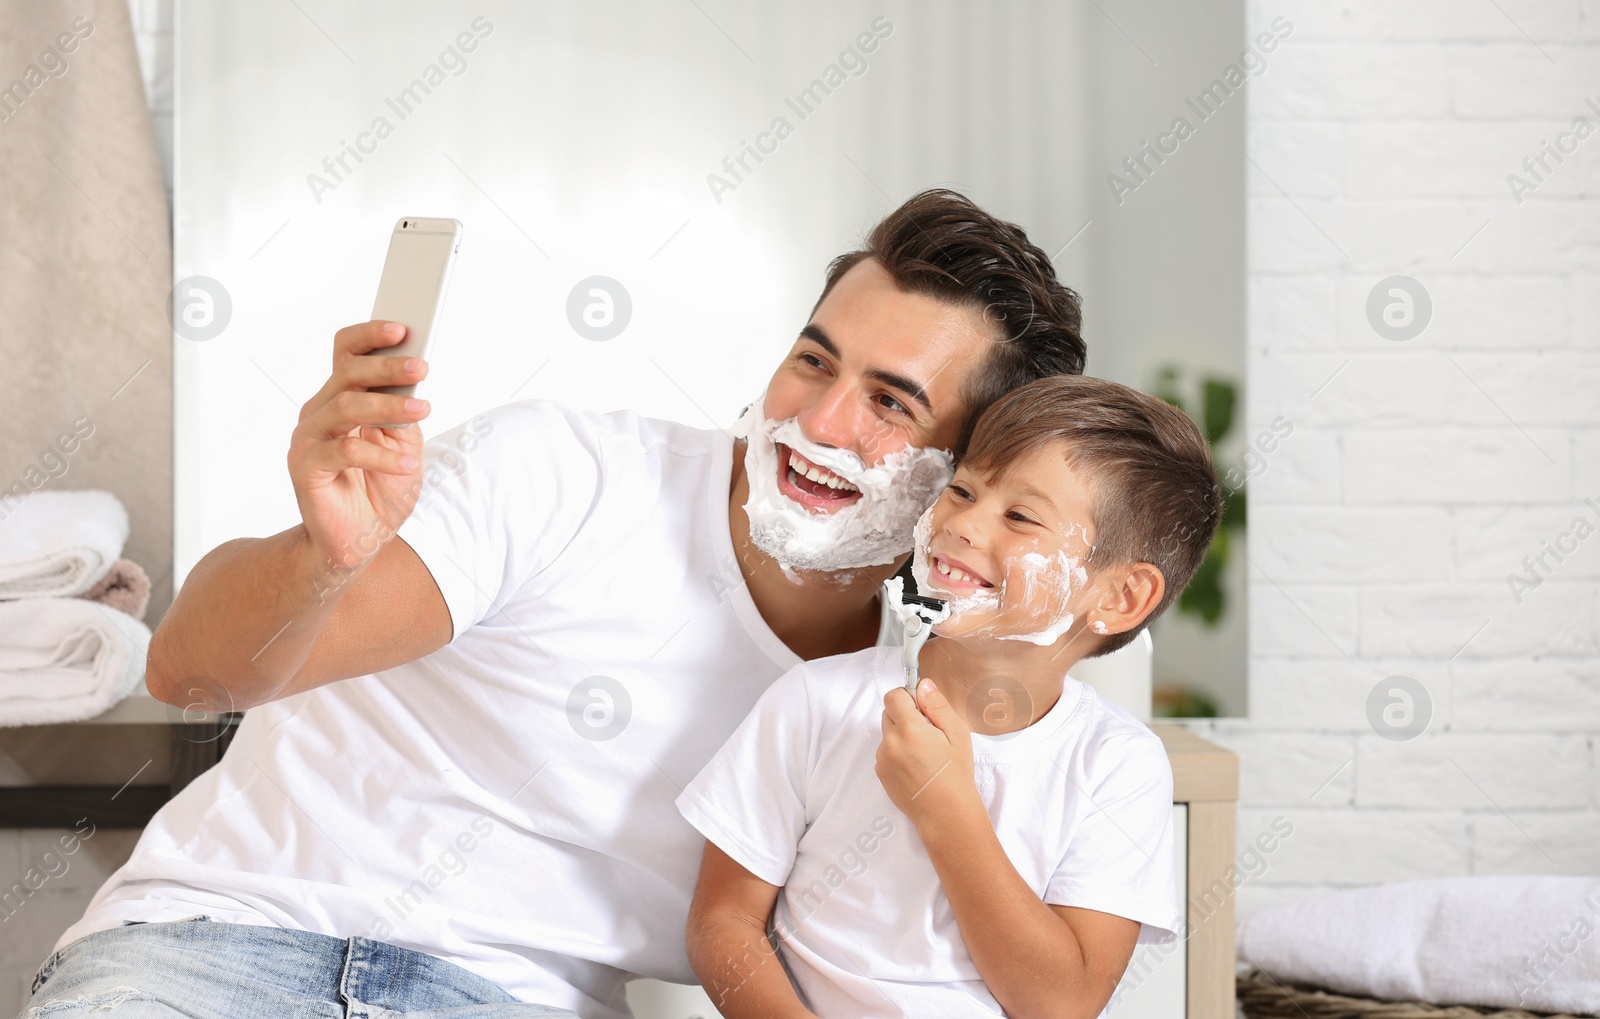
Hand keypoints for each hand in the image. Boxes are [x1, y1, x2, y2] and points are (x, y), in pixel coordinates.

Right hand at [288, 320, 430, 571]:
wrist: (358, 540)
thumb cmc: (380, 490)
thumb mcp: (403, 444)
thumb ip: (404, 411)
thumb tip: (414, 375)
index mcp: (340, 399)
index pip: (346, 354)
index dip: (370, 336)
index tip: (402, 328)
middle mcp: (319, 413)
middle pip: (348, 374)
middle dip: (387, 366)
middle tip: (422, 366)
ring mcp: (309, 439)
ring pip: (346, 406)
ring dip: (389, 406)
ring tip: (423, 410)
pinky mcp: (305, 467)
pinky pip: (345, 451)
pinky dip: (382, 455)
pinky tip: (408, 462)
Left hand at [876, 678, 977, 823]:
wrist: (945, 812)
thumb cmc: (955, 773)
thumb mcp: (956, 734)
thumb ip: (937, 705)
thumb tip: (922, 684)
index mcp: (909, 729)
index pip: (893, 696)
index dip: (906, 697)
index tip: (920, 707)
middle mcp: (890, 742)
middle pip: (888, 713)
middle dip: (905, 716)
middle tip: (927, 733)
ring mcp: (882, 759)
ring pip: (887, 734)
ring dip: (900, 736)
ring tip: (923, 754)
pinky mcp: (880, 773)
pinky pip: (885, 752)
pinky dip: (897, 753)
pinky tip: (916, 767)